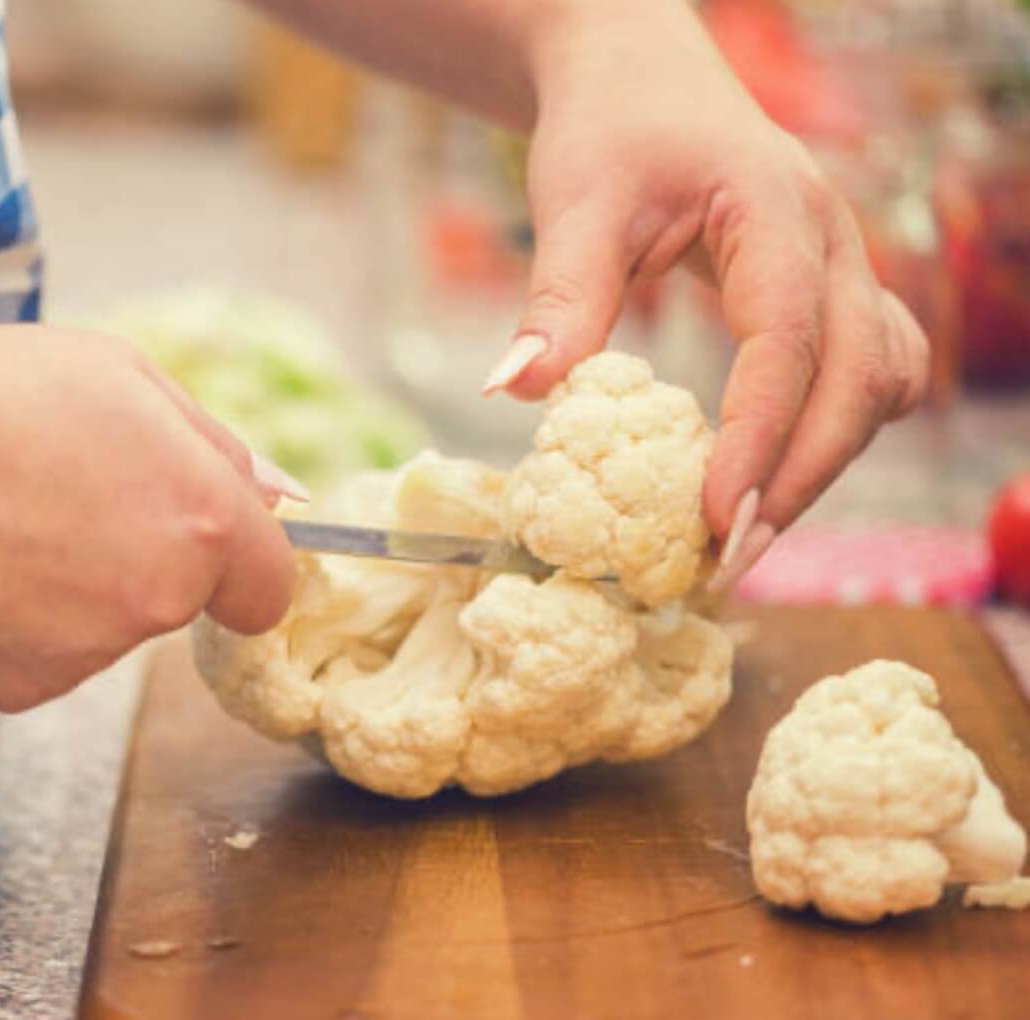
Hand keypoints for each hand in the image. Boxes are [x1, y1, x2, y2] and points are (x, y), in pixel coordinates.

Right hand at [0, 325, 299, 711]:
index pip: (268, 588)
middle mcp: (155, 603)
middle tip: (57, 499)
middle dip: (138, 561)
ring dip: (65, 591)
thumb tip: (284, 498)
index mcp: (202, 522)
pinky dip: (1, 626)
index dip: (241, 568)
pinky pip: (27, 659)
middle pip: (174, 602)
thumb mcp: (124, 377)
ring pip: (98, 632)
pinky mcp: (8, 692)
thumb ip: (218, 448)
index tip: (208, 553)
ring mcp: (80, 658)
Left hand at [483, 1, 928, 584]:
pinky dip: (835, 430)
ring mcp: (845, 267)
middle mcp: (832, 243)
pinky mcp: (832, 293)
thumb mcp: (575, 204)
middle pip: (859, 379)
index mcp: (774, 212)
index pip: (787, 341)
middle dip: (800, 479)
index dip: (759, 438)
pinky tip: (774, 471)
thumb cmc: (611, 129)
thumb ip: (559, 300)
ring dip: (827, 462)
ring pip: (881, 383)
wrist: (644, 79)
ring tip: (745, 531)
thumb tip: (515, 392)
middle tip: (727, 562)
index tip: (716, 519)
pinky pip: (873, 372)